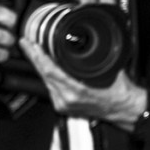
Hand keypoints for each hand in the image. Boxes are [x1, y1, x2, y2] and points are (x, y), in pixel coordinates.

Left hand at [19, 39, 146, 129]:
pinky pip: (50, 87)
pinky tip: (43, 66)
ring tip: (32, 51)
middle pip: (43, 75)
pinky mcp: (63, 106)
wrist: (124, 108)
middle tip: (26, 43)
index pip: (50, 71)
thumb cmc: (119, 92)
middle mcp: (67, 99)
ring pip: (45, 81)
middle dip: (33, 57)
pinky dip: (46, 75)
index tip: (31, 44)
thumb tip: (85, 41)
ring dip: (38, 66)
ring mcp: (63, 104)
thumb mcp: (109, 68)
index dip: (38, 56)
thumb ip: (95, 57)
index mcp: (77, 91)